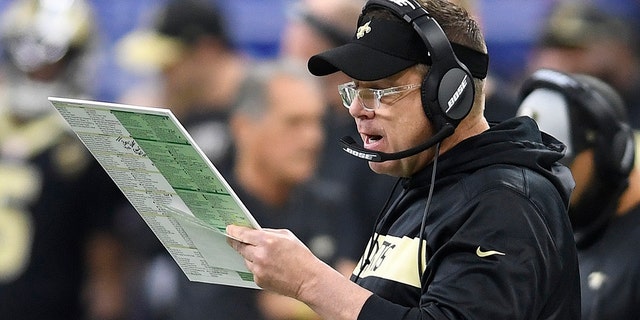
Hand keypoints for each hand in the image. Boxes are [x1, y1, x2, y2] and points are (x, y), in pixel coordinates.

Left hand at [227, 225, 372, 319]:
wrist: (308, 280)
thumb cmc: (300, 256)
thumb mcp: (287, 237)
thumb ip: (269, 233)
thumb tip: (253, 232)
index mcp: (267, 241)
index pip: (243, 234)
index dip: (234, 230)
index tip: (228, 229)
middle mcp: (260, 255)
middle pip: (240, 247)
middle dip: (237, 242)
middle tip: (232, 239)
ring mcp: (258, 270)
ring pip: (246, 259)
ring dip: (250, 256)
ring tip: (262, 255)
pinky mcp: (259, 281)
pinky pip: (253, 270)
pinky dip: (257, 267)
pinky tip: (269, 267)